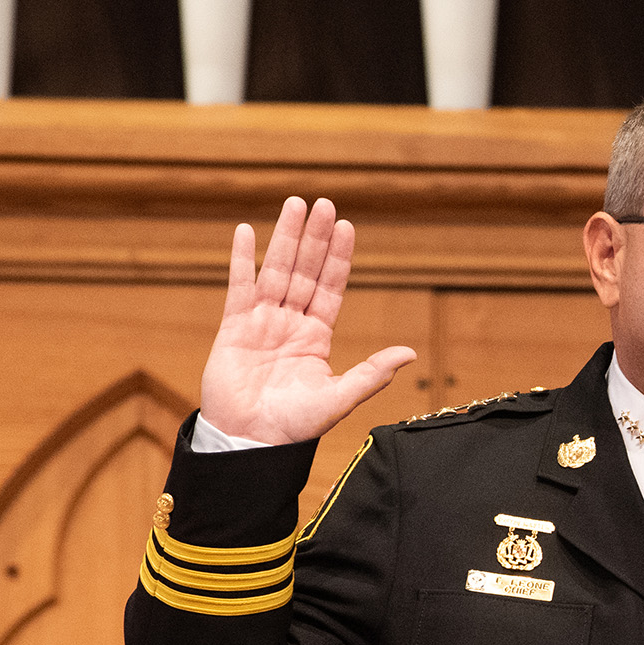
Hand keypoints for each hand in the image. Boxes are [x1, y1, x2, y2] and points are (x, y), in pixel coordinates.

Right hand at [198, 197, 414, 443]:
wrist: (251, 441)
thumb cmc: (294, 426)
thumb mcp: (340, 398)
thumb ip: (372, 373)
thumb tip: (410, 352)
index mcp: (317, 337)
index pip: (331, 287)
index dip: (338, 257)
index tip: (347, 227)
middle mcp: (291, 323)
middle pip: (305, 270)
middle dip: (315, 237)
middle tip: (323, 203)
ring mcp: (262, 321)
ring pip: (276, 270)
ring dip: (285, 237)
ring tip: (294, 204)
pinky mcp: (233, 326)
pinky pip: (238, 286)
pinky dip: (242, 259)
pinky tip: (245, 231)